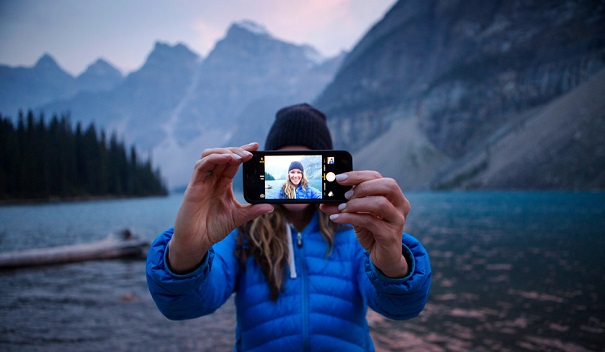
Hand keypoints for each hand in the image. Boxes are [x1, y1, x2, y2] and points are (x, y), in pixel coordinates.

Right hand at [169, 142, 272, 272]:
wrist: (196, 242)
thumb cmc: (213, 228)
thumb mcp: (238, 217)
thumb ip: (252, 210)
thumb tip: (270, 206)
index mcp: (222, 184)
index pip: (233, 163)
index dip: (243, 152)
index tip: (256, 147)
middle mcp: (212, 180)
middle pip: (223, 155)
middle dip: (237, 150)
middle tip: (252, 151)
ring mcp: (202, 182)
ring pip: (210, 156)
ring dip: (226, 152)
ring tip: (240, 156)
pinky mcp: (194, 187)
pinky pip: (201, 166)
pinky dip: (213, 159)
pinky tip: (226, 159)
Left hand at [320, 171, 409, 277]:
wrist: (384, 258)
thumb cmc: (372, 232)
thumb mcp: (356, 217)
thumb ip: (342, 208)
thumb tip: (323, 202)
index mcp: (393, 196)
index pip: (378, 177)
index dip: (358, 175)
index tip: (338, 178)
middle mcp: (400, 205)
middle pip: (388, 185)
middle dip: (363, 186)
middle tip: (345, 195)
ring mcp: (397, 220)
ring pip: (380, 203)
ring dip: (356, 204)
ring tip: (341, 208)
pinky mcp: (391, 235)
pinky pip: (370, 221)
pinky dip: (350, 218)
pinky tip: (337, 218)